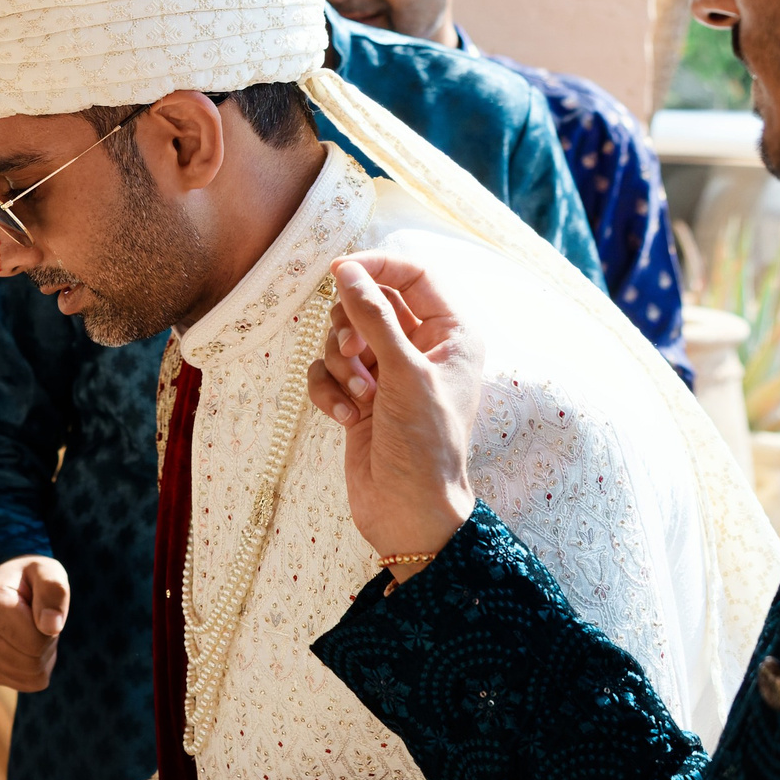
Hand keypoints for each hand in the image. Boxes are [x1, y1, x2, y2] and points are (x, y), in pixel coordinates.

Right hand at [0, 556, 69, 690]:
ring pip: (29, 677)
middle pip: (31, 663)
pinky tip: (26, 646)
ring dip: (42, 657)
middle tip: (39, 621)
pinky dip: (34, 669)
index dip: (51, 627)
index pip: (35, 642)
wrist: (3, 586)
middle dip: (46, 644)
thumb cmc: (29, 578)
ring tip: (31, 631)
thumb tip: (52, 626)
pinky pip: (25, 684)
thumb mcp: (47, 570)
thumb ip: (54, 590)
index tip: (41, 607)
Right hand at [304, 252, 485, 577]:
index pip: (414, 273)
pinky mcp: (359, 397)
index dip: (377, 266)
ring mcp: (389, 373)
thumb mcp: (403, 373)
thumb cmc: (424, 445)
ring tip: (358, 396)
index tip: (339, 271)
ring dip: (340, 364)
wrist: (408, 512)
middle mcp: (422, 348)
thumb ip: (374, 315)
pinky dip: (328, 389)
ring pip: (343, 336)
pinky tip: (343, 417)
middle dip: (352, 326)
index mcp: (452, 333)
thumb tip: (346, 269)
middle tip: (355, 352)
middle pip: (370, 302)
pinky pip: (327, 371)